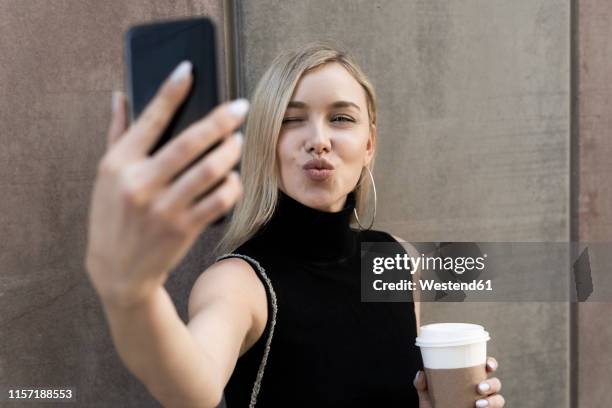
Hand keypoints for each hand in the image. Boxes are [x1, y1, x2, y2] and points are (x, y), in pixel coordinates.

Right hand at [85, 61, 247, 307]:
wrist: (118, 272)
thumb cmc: (112, 216)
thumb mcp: (106, 176)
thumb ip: (117, 134)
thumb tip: (120, 94)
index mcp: (118, 165)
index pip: (148, 119)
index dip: (171, 92)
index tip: (189, 69)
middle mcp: (140, 184)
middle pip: (189, 143)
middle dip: (220, 121)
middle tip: (240, 107)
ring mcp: (163, 208)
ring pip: (210, 170)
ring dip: (230, 152)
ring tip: (238, 142)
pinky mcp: (183, 229)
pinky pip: (218, 200)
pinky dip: (231, 185)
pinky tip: (234, 177)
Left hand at [413, 356, 504, 407]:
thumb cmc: (434, 405)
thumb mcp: (427, 394)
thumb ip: (422, 384)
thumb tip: (421, 374)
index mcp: (470, 378)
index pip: (486, 367)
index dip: (491, 363)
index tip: (488, 365)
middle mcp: (481, 391)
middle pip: (496, 383)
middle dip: (492, 384)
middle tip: (479, 388)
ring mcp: (485, 404)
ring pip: (499, 400)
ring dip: (492, 401)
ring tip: (478, 404)